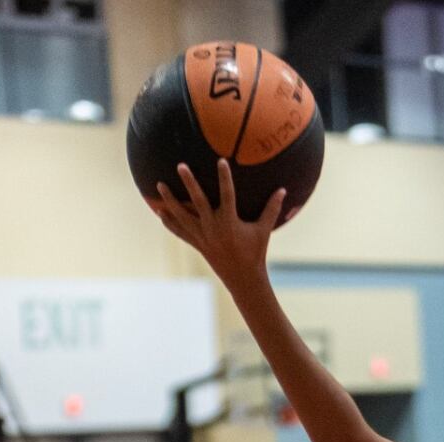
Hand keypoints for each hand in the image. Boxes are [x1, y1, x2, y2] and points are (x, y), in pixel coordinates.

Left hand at [155, 159, 286, 283]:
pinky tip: (159, 212)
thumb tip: (283, 189)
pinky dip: (169, 222)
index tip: (220, 160)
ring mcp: (202, 236)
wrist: (242, 278)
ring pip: (182, 216)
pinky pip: (179, 231)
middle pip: (198, 201)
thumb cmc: (255, 252)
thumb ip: (272, 209)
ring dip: (169, 201)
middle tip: (180, 166)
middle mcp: (213, 227)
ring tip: (160, 185)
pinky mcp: (197, 244)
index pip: (227, 194)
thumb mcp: (264, 230)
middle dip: (189, 183)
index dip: (225, 177)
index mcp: (230, 222)